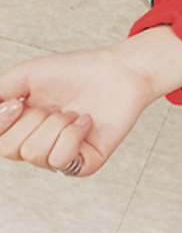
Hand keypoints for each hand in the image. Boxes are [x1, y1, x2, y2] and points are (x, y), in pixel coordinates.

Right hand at [0, 26, 181, 176]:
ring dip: (57, 125)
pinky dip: (73, 136)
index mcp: (22, 125)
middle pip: (12, 150)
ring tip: (73, 112)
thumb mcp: (24, 75)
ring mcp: (62, 154)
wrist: (118, 70)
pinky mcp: (86, 162)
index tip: (20, 102)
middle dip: (35, 120)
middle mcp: (39, 143)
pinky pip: (63, 161)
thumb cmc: (75, 71)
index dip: (3, 122)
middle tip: (56, 106)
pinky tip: (85, 121)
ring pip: (37, 154)